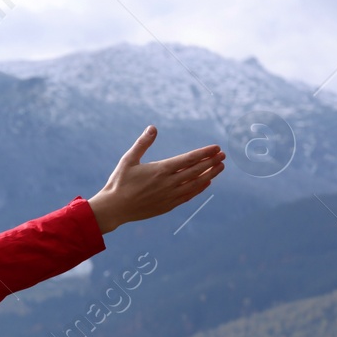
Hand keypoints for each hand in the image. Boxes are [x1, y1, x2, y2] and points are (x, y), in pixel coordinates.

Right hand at [88, 126, 224, 233]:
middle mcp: (168, 183)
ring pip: (196, 184)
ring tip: (220, 167)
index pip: (189, 159)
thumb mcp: (128, 160)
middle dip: (211, 162)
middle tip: (223, 155)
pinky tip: (206, 183)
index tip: (216, 147)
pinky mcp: (168, 206)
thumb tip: (153, 127)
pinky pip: (188, 196)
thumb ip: (142, 143)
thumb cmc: (119, 183)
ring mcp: (169, 196)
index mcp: (160, 170)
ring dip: (210, 175)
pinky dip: (199, 188)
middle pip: (196, 171)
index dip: (204, 153)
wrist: (114, 209)